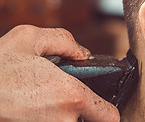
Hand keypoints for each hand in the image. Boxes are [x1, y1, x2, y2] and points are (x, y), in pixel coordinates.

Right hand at [0, 25, 119, 121]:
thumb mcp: (28, 38)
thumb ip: (64, 41)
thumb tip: (82, 54)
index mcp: (70, 96)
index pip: (110, 117)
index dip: (106, 110)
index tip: (100, 105)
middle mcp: (63, 121)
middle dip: (83, 113)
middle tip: (64, 100)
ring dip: (63, 116)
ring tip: (44, 103)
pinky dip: (48, 119)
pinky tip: (34, 110)